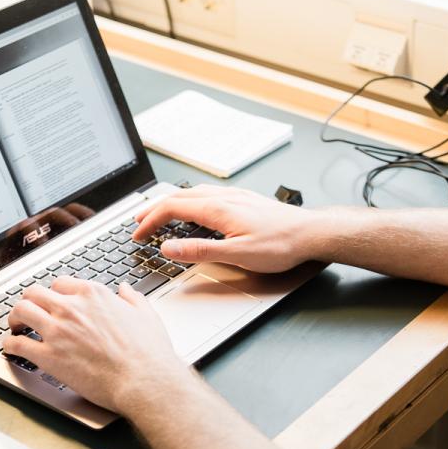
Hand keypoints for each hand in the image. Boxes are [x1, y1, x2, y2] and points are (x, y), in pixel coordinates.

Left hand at [3, 277, 192, 413]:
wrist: (144, 380)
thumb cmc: (149, 353)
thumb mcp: (146, 315)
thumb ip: (132, 298)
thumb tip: (125, 290)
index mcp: (93, 295)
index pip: (60, 284)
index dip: (53, 294)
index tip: (52, 303)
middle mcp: (72, 307)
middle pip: (34, 293)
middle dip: (28, 302)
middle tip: (27, 312)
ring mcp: (57, 331)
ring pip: (20, 311)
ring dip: (14, 318)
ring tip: (15, 326)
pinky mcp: (49, 356)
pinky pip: (17, 344)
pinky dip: (10, 344)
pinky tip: (11, 348)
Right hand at [133, 185, 321, 272]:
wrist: (310, 233)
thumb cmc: (280, 245)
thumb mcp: (237, 255)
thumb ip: (200, 251)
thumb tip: (168, 248)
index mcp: (217, 209)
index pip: (172, 208)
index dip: (150, 221)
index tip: (138, 234)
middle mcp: (223, 197)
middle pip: (178, 197)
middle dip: (153, 209)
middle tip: (137, 221)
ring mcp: (234, 196)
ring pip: (192, 193)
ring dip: (170, 203)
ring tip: (158, 213)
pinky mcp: (243, 200)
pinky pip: (206, 195)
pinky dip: (188, 201)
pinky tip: (194, 208)